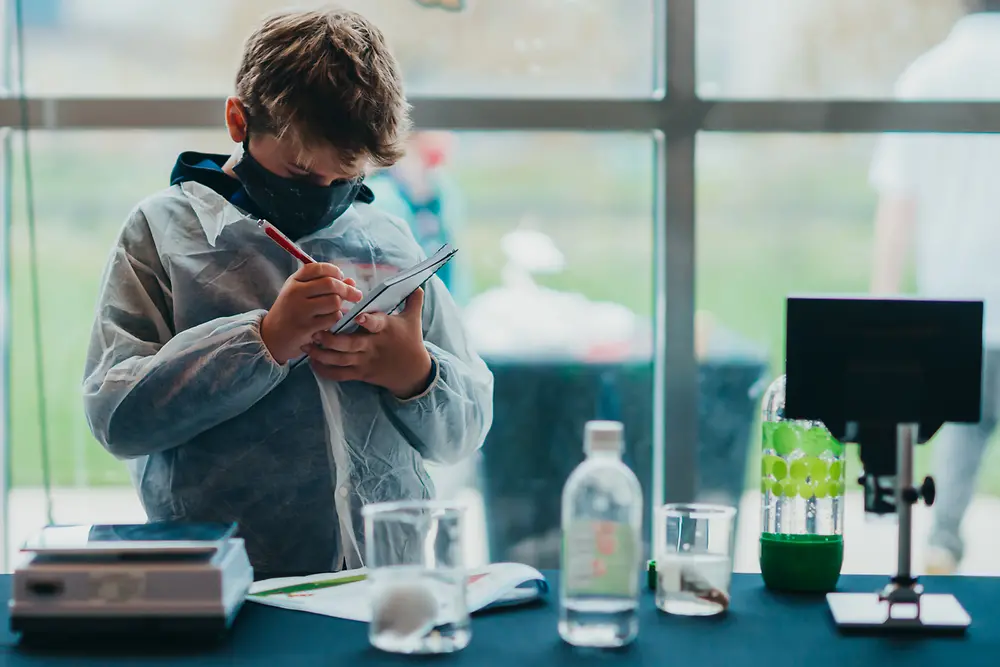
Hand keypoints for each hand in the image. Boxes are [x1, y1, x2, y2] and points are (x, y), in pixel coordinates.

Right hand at [261, 263, 362, 364]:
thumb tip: (351, 282)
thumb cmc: (291, 312)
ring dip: (340, 307)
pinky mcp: (306, 327)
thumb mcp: (301, 294)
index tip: (341, 278)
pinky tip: (328, 321)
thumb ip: (324, 285)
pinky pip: (332, 319)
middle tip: (356, 295)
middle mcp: (295, 293)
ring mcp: (300, 310)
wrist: (272, 336)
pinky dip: (335, 319)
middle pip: (330, 284)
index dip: (335, 271)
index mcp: (294, 281)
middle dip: (347, 289)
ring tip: (335, 310)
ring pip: (334, 302)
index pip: (318, 268)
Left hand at [304, 289, 432, 398]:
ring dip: (322, 354)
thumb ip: (413, 300)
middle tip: (315, 331)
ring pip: (340, 360)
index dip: (367, 321)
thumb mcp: (414, 320)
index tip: (357, 316)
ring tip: (307, 345)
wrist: (413, 372)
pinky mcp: (361, 374)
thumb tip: (417, 281)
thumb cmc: (411, 341)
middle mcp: (373, 346)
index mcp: (385, 330)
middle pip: (350, 344)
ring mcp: (365, 361)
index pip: (376, 324)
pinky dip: (325, 370)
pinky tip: (313, 362)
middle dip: (331, 339)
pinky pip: (340, 374)